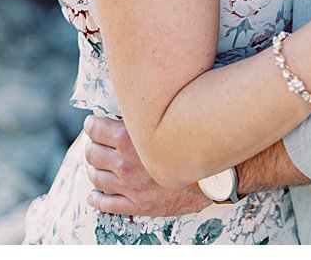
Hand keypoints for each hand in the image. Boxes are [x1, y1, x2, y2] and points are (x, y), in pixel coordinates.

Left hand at [82, 115, 211, 215]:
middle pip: (93, 154)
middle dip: (91, 146)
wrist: (218, 172)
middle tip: (94, 143)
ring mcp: (131, 187)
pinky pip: (108, 204)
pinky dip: (97, 199)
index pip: (97, 130)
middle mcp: (125, 164)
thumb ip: (148, 115)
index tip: (92, 123)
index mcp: (130, 140)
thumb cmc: (197, 140)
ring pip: (97, 177)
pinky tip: (94, 196)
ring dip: (92, 169)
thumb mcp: (170, 120)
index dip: (92, 125)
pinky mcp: (139, 205)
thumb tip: (135, 105)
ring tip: (95, 165)